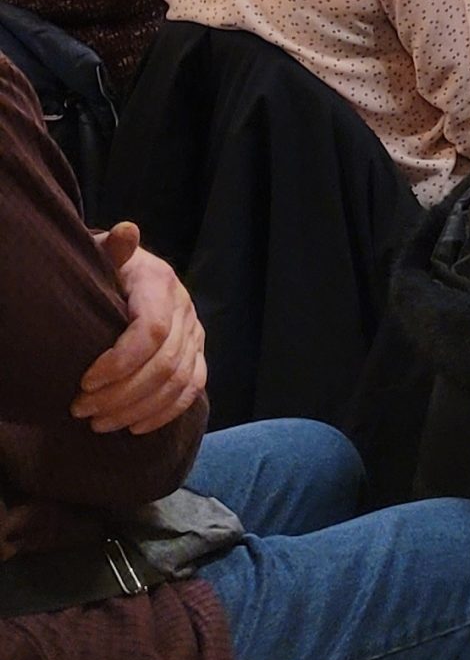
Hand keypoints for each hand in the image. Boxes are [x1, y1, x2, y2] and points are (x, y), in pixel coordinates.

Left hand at [74, 225, 206, 434]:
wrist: (125, 276)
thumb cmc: (103, 269)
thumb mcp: (100, 254)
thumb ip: (112, 250)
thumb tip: (127, 231)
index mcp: (162, 284)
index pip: (152, 332)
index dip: (120, 362)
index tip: (84, 382)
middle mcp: (186, 310)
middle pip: (165, 364)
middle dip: (121, 393)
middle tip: (81, 410)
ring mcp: (196, 335)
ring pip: (178, 382)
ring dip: (137, 409)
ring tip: (98, 423)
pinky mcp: (198, 355)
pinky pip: (193, 390)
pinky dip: (165, 413)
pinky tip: (135, 428)